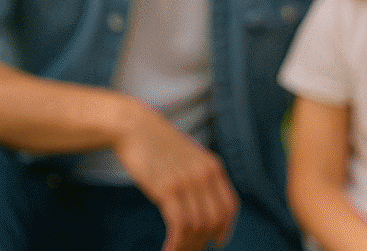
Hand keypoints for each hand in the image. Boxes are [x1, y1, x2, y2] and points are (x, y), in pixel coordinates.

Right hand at [115, 103, 238, 250]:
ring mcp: (188, 181)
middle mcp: (206, 175)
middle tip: (188, 250)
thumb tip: (201, 206)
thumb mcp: (188, 159)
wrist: (136, 128)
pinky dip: (176, 244)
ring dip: (187, 246)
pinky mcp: (168, 188)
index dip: (226, 228)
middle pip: (214, 220)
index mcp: (214, 167)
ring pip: (197, 226)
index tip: (217, 242)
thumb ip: (199, 178)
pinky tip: (168, 250)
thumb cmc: (158, 146)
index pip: (230, 205)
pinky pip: (179, 225)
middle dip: (202, 241)